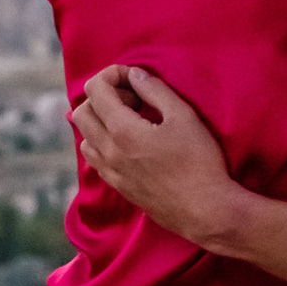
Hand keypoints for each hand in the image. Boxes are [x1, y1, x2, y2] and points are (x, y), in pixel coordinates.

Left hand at [72, 64, 245, 246]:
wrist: (205, 210)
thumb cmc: (200, 162)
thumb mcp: (184, 117)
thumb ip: (155, 90)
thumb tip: (134, 75)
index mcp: (123, 131)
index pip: (95, 90)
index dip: (112, 74)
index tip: (134, 78)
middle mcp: (109, 152)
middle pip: (81, 112)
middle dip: (102, 96)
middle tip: (133, 99)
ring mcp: (111, 172)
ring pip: (84, 137)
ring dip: (100, 122)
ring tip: (131, 121)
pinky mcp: (119, 187)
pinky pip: (95, 159)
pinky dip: (103, 143)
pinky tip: (130, 144)